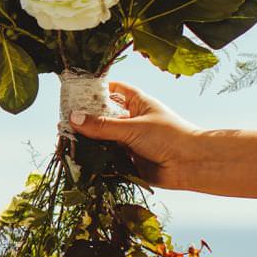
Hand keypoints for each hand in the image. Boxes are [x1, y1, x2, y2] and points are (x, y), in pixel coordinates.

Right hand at [69, 82, 199, 187]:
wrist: (192, 166)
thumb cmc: (170, 137)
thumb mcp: (133, 127)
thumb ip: (102, 126)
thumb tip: (73, 118)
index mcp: (138, 103)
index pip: (113, 90)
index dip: (96, 90)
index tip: (75, 93)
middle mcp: (133, 121)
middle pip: (104, 116)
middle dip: (86, 119)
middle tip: (64, 121)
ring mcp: (131, 141)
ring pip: (104, 139)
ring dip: (90, 141)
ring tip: (67, 141)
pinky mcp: (129, 161)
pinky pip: (108, 158)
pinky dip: (97, 158)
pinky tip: (81, 158)